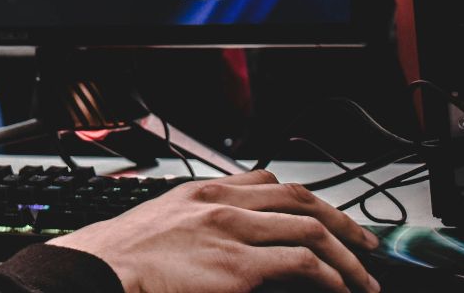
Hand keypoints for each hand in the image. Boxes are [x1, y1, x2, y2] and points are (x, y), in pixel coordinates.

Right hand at [47, 169, 379, 292]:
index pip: (268, 180)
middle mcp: (223, 203)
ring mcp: (232, 232)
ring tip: (363, 277)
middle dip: (341, 222)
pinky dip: (330, 276)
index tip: (325, 215)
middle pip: (300, 200)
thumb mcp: (160, 220)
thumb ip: (197, 219)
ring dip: (347, 256)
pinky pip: (303, 264)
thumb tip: (225, 237)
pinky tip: (339, 288)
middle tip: (364, 243)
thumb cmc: (122, 257)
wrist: (99, 272)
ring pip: (312, 229)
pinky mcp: (239, 268)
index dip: (307, 198)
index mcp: (202, 191)